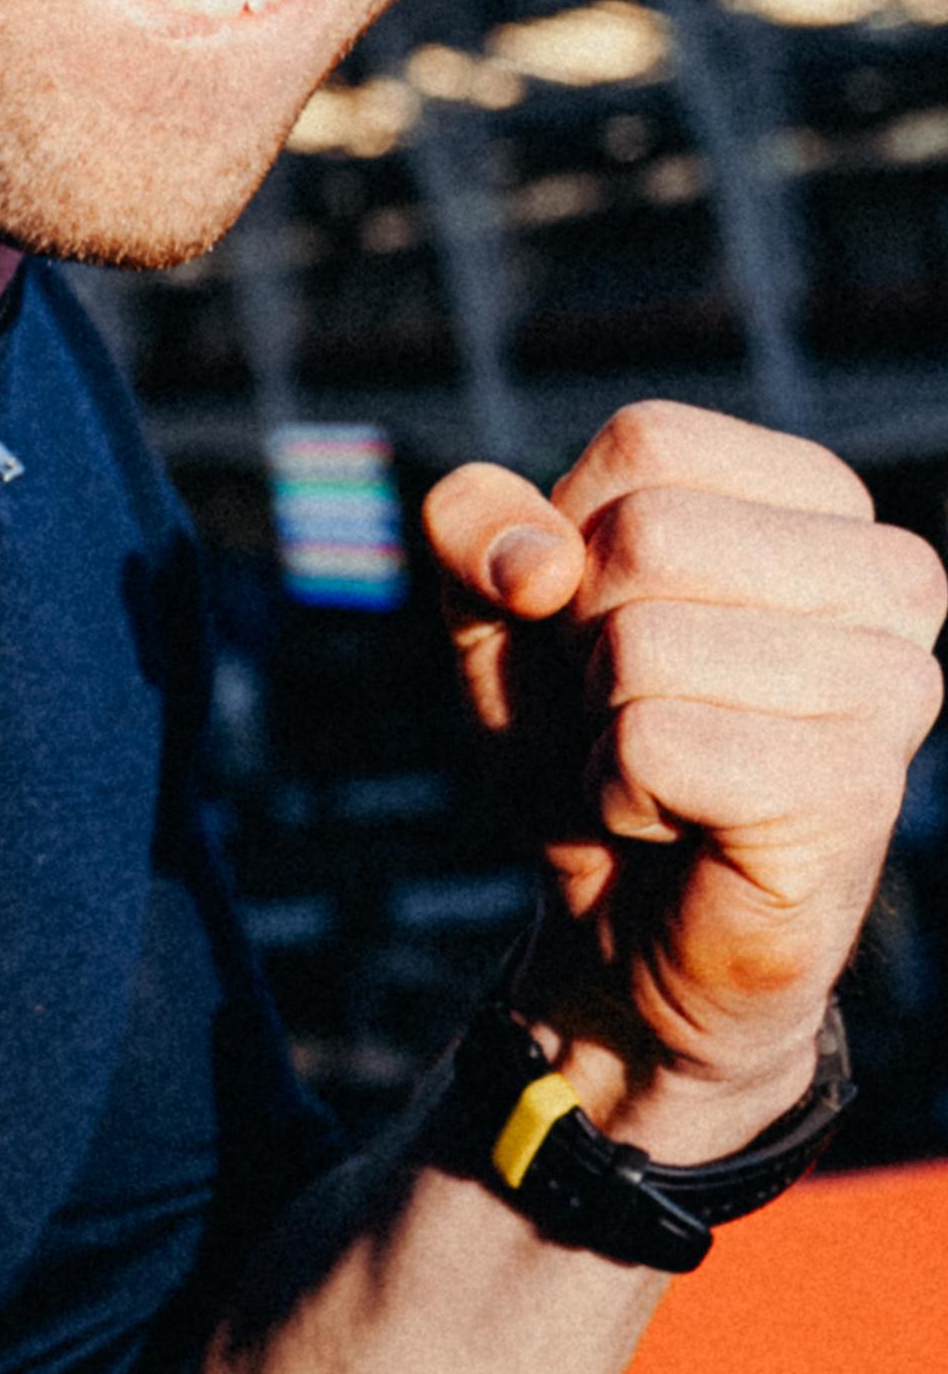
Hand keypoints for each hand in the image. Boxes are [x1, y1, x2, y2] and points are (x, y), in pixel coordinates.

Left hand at [424, 402, 942, 1137]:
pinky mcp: (856, 790)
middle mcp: (893, 577)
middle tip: (630, 713)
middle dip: (582, 637)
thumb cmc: (590, 742)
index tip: (604, 625)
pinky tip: (676, 826)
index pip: (649, 444)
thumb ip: (478, 528)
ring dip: (603, 723)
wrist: (628, 930)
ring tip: (661, 770)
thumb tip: (536, 560)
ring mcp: (893, 685)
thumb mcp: (503, 612)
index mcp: (823, 501)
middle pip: (645, 534)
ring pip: (642, 641)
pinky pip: (653, 745)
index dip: (573, 539)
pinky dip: (622, 794)